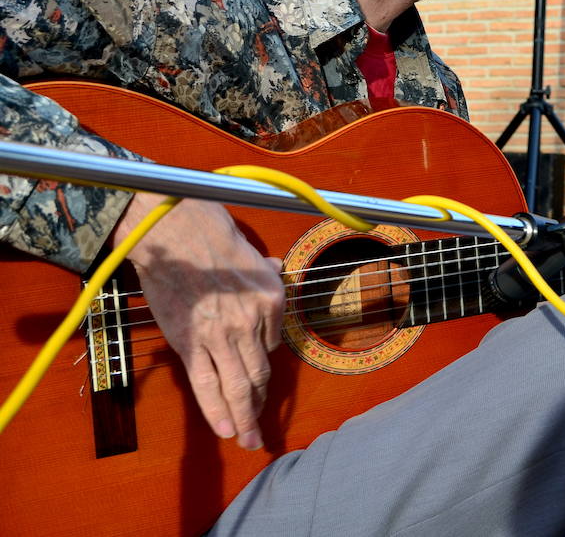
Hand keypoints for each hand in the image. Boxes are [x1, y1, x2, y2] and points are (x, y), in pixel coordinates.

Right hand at [113, 193, 284, 449]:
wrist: (177, 237)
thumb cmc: (214, 240)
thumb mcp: (254, 255)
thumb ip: (266, 271)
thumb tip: (275, 268)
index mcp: (273, 301)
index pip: (272, 344)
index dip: (263, 359)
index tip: (259, 375)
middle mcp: (254, 322)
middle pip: (261, 373)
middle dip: (262, 405)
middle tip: (264, 430)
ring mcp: (224, 336)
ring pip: (239, 386)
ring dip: (246, 417)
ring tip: (250, 440)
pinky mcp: (193, 345)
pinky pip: (208, 385)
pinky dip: (219, 411)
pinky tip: (228, 430)